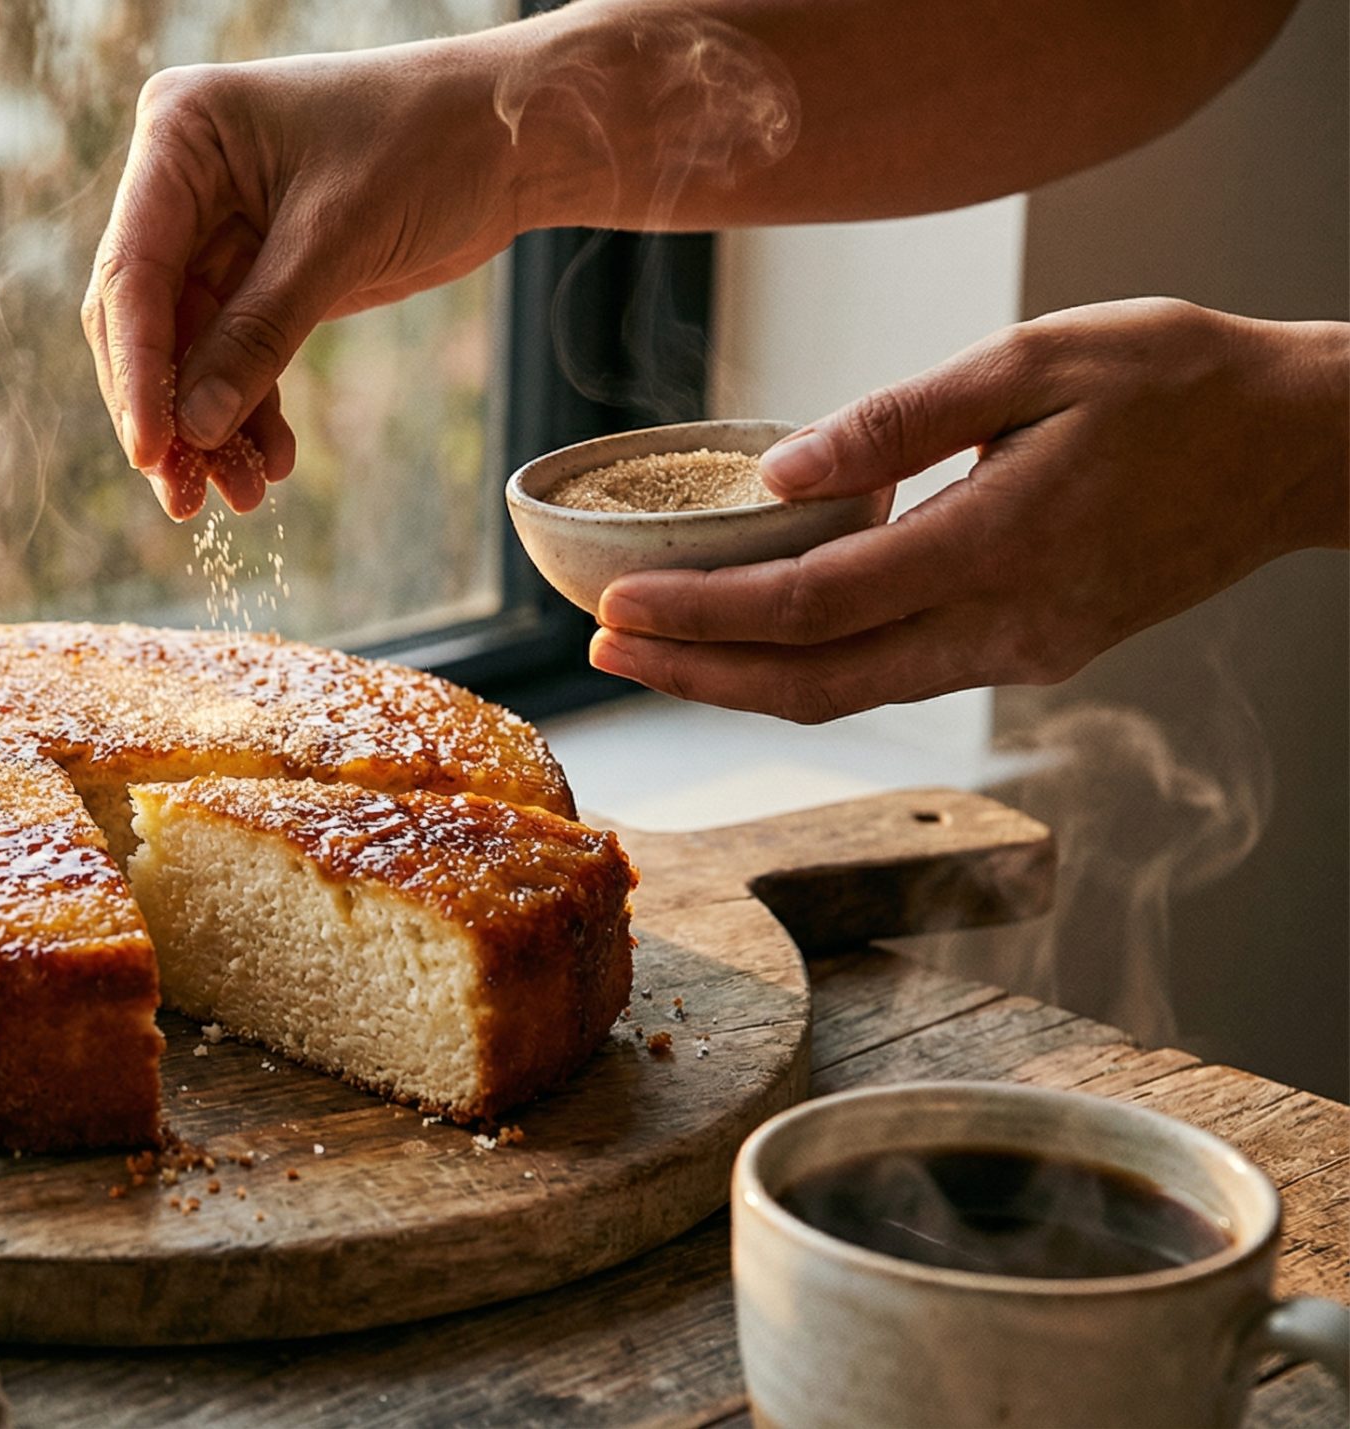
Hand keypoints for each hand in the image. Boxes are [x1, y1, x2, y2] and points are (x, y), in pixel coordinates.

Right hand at [83, 34, 523, 517]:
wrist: (511, 132)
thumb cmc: (428, 142)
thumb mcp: (338, 239)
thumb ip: (260, 334)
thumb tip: (196, 429)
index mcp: (181, 134)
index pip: (133, 270)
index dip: (137, 370)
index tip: (150, 452)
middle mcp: (182, 179)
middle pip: (146, 317)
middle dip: (169, 411)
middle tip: (186, 499)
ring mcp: (215, 225)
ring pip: (189, 348)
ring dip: (211, 426)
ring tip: (243, 497)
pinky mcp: (256, 268)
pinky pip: (233, 351)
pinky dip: (250, 407)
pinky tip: (273, 461)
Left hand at [589, 298, 1349, 722]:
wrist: (1303, 445)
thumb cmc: (1178, 379)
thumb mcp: (1037, 360)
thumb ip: (902, 420)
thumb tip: (780, 467)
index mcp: (1002, 547)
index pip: (814, 605)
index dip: (705, 618)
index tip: (616, 610)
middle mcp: (1009, 625)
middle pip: (817, 681)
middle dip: (699, 675)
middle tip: (603, 651)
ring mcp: (1026, 651)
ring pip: (856, 691)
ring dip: (747, 678)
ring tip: (656, 648)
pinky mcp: (1038, 648)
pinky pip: (900, 672)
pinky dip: (815, 662)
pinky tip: (759, 631)